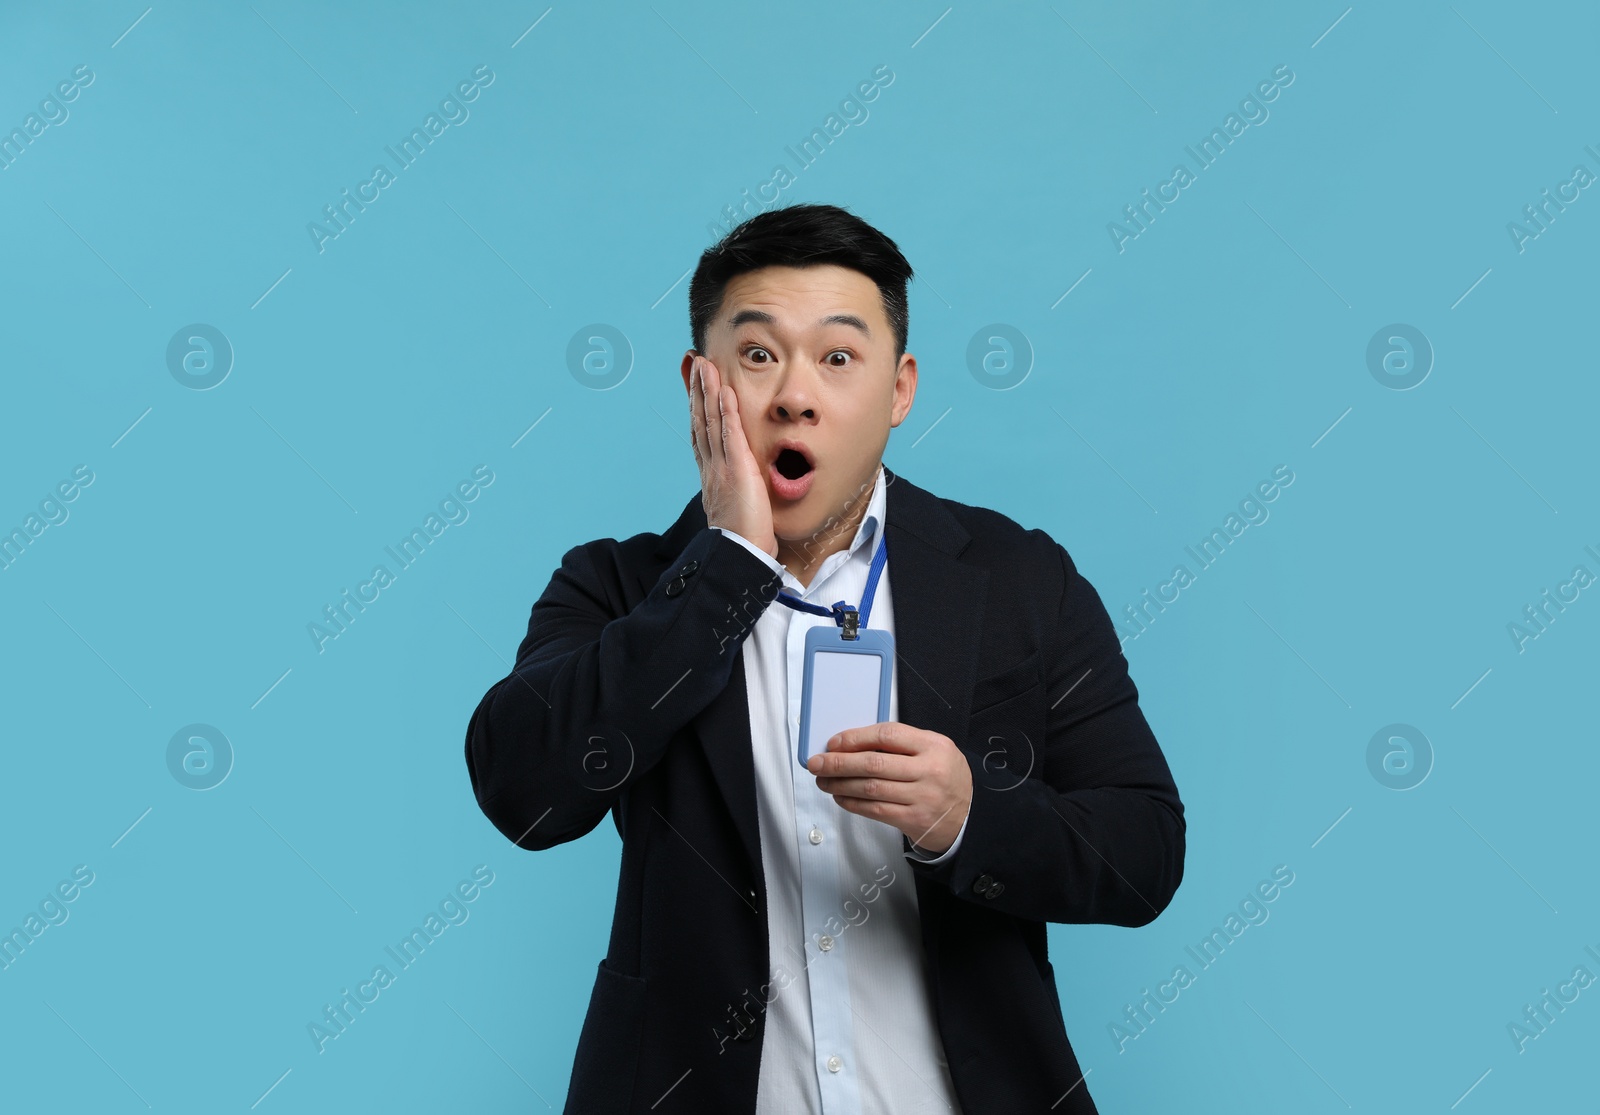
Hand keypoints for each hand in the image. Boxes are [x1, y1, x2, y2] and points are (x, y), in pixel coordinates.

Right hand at [688, 355, 775, 557]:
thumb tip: (741, 487)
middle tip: (694, 362)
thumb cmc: (743, 538)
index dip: (697, 407)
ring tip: (704, 364)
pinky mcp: (736, 468)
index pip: (702, 433)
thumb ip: (738, 492)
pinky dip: (726, 410)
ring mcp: (721, 466)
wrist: (739, 554)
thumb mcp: (738, 507)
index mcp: (712, 474)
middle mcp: (711, 466)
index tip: (695, 386)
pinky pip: (730, 433)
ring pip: (710, 420)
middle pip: (701, 419)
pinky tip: (724, 390)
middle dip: (697, 389)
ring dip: (707, 390)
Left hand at [807, 722, 971, 853]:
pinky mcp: (913, 820)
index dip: (856, 738)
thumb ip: (901, 745)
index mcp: (934, 745)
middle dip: (839, 762)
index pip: (888, 734)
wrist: (968, 817)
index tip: (834, 743)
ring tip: (823, 780)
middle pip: (874, 763)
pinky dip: (852, 802)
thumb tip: (852, 745)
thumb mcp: (934, 751)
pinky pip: (874, 810)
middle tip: (817, 763)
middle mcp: (929, 770)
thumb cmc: (944, 777)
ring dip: (840, 784)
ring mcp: (921, 797)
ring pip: (870, 788)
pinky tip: (840, 797)